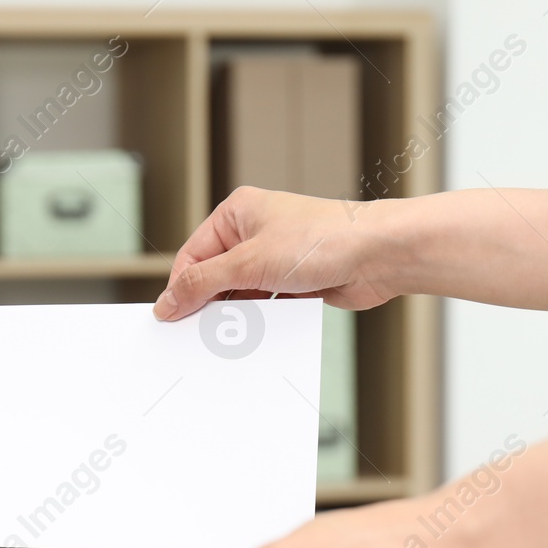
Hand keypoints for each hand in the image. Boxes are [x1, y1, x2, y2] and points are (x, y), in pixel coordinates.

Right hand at [153, 186, 402, 320]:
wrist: (379, 254)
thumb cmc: (323, 239)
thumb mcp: (249, 262)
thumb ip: (203, 283)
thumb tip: (167, 302)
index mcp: (237, 213)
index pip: (193, 255)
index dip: (181, 287)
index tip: (171, 318)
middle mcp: (255, 232)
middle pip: (215, 276)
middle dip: (209, 303)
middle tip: (198, 332)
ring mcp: (276, 257)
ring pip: (240, 294)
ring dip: (237, 314)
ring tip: (231, 333)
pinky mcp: (295, 281)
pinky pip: (265, 305)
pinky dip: (260, 320)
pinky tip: (258, 331)